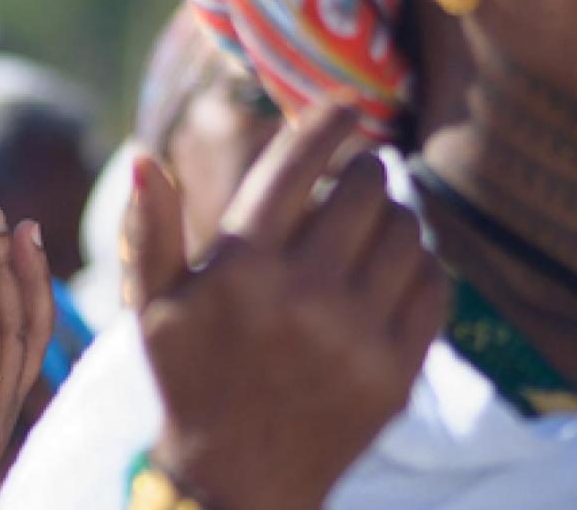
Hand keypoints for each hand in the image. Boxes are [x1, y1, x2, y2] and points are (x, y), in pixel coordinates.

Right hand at [129, 102, 449, 509]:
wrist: (234, 483)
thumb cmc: (189, 379)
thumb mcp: (154, 306)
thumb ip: (151, 228)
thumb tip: (144, 157)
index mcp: (242, 268)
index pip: (298, 164)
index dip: (327, 121)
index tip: (345, 105)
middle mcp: (304, 295)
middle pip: (365, 189)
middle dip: (366, 168)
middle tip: (362, 170)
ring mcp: (357, 336)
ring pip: (406, 232)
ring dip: (398, 213)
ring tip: (379, 220)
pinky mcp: (397, 373)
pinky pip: (432, 286)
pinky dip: (423, 263)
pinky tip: (400, 265)